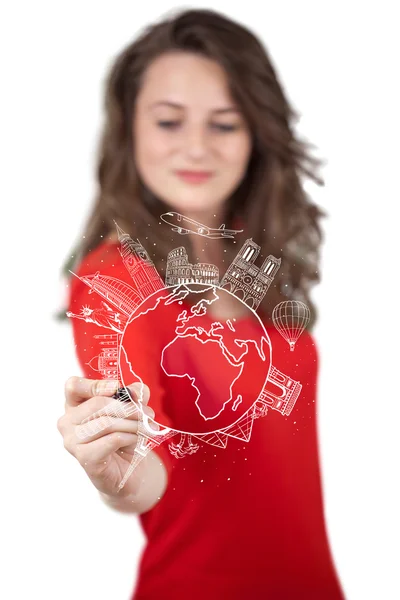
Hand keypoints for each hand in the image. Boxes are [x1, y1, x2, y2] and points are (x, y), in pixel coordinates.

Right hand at [57, 377, 155, 497]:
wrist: (127, 470)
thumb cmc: (123, 434)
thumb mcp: (131, 410)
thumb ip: (134, 395)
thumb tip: (137, 391)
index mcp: (74, 405)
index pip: (73, 386)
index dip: (94, 385)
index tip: (117, 388)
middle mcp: (67, 422)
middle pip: (97, 404)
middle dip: (128, 407)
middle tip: (147, 414)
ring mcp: (72, 441)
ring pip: (106, 423)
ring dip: (132, 424)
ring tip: (147, 428)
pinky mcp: (85, 458)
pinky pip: (112, 440)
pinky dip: (130, 437)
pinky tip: (136, 440)